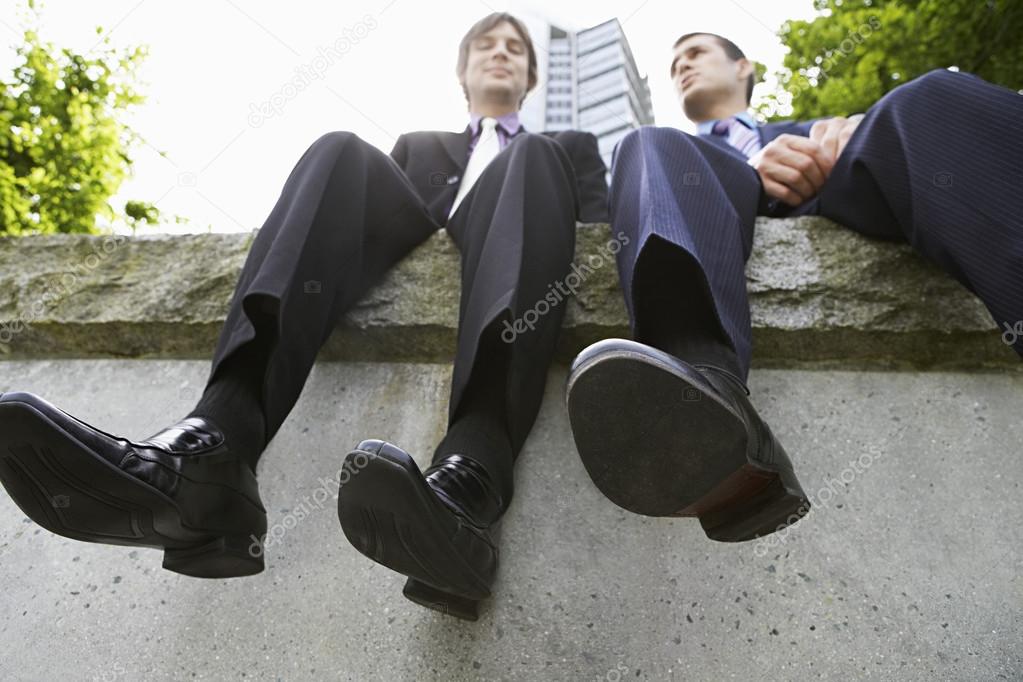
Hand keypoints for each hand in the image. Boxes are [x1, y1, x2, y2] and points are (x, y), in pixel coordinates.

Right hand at [748, 114, 863, 205]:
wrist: (744, 178)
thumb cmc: (777, 168)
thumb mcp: (790, 154)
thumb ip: (808, 153)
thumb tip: (839, 163)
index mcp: (785, 140)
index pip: (814, 149)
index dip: (827, 164)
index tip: (831, 177)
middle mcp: (773, 150)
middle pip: (806, 164)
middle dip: (818, 180)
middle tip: (821, 190)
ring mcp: (765, 166)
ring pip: (797, 178)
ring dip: (807, 191)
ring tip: (809, 196)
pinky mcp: (760, 182)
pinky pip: (785, 192)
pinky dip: (795, 199)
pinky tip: (798, 201)